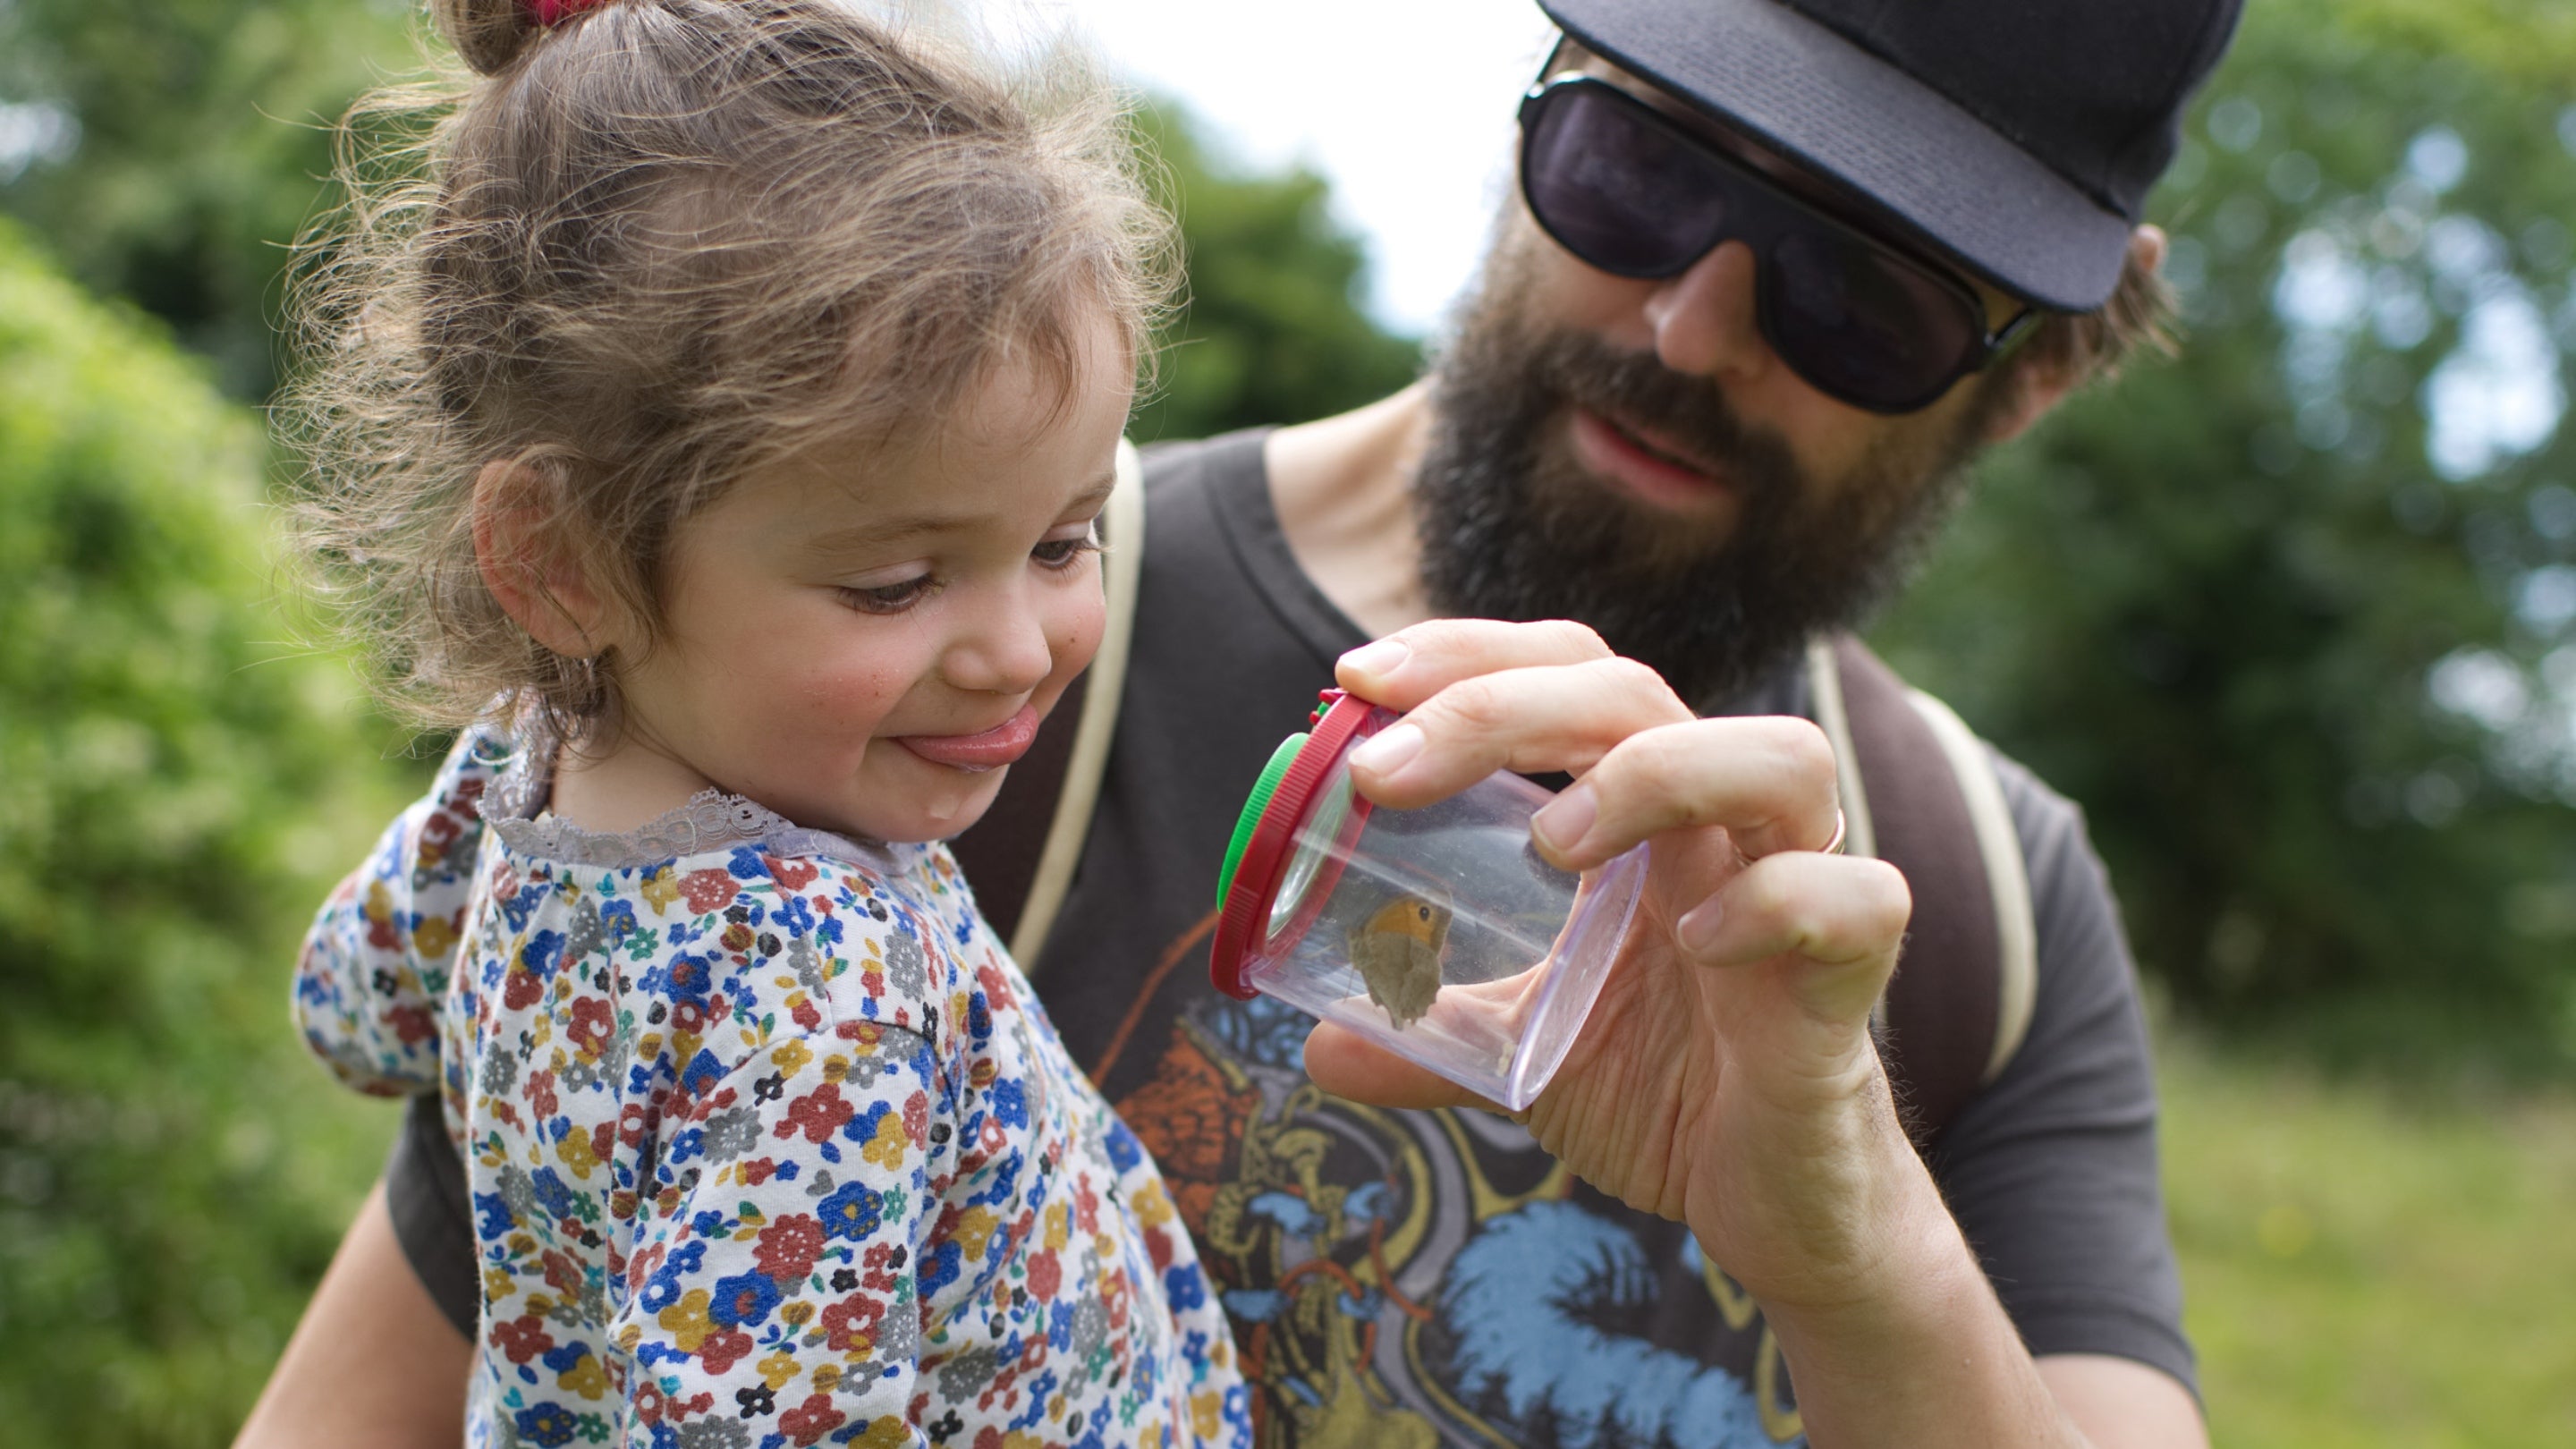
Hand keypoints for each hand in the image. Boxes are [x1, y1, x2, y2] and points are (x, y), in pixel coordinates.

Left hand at [1305, 618, 1929, 1315]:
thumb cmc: (1668, 1093)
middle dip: (1499, 703)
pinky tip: (1694, 945)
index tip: (1357, 679)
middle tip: (1383, 772)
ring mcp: (1800, 887)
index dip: (1468, 653)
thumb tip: (1316, 1045)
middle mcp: (1723, 825)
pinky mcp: (1851, 980)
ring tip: (1552, 843)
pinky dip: (1774, 903)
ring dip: (1656, 771)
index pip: (1568, 671)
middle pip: (1637, 690)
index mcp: (1644, 814)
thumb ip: (1432, 1034)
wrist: (1778, 1206)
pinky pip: (1853, 899)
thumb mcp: (1525, 1056)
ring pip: (1783, 755)